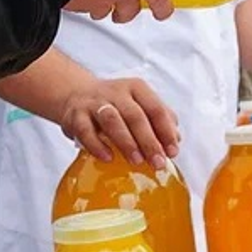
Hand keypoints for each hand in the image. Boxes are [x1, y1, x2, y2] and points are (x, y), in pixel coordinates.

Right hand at [59, 77, 180, 168]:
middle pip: (136, 115)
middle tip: (157, 162)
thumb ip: (158, 119)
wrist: (76, 94)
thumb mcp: (138, 104)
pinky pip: (86, 130)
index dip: (166, 131)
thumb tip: (175, 140)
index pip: (156, 108)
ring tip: (136, 161)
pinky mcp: (76, 115)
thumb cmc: (115, 104)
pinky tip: (108, 158)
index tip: (172, 152)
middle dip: (149, 141)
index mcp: (137, 89)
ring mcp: (95, 103)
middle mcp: (117, 93)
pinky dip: (97, 145)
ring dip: (126, 142)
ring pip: (112, 120)